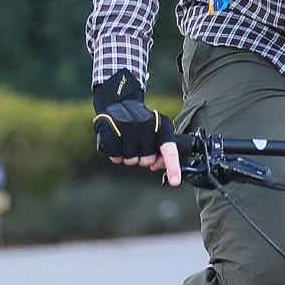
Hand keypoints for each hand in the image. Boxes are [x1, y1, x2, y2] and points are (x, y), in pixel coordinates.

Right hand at [92, 68, 180, 183]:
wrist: (119, 102)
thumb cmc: (142, 125)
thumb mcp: (156, 133)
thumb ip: (162, 151)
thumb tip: (157, 165)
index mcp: (161, 124)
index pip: (169, 149)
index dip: (172, 166)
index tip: (175, 181)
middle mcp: (145, 123)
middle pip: (147, 160)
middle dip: (143, 158)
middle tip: (138, 144)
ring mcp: (127, 125)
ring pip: (130, 160)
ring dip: (128, 157)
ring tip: (126, 141)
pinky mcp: (110, 128)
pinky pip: (115, 157)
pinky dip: (115, 155)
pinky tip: (116, 142)